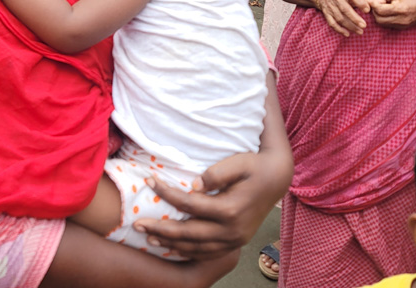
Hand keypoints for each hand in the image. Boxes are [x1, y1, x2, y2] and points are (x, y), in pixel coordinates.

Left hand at [134, 150, 290, 260]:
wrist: (277, 178)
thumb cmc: (255, 166)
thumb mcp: (238, 162)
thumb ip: (216, 174)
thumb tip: (193, 185)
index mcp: (230, 210)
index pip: (190, 204)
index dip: (167, 193)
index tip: (149, 181)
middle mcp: (232, 231)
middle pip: (189, 233)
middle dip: (161, 229)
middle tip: (137, 224)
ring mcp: (235, 240)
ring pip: (197, 248)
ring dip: (172, 244)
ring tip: (149, 238)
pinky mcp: (236, 242)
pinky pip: (208, 252)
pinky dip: (189, 252)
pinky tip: (173, 247)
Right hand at [318, 0, 369, 36]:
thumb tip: (380, 2)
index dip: (360, 3)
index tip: (367, 10)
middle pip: (345, 9)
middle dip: (354, 18)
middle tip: (364, 26)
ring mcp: (330, 7)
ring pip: (339, 18)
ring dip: (350, 26)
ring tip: (360, 32)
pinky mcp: (326, 14)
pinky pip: (332, 23)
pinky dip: (339, 29)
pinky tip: (347, 34)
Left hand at [366, 0, 415, 28]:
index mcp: (399, 9)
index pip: (379, 9)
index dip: (374, 3)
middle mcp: (399, 20)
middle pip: (378, 18)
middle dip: (375, 10)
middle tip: (380, 3)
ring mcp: (399, 26)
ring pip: (380, 23)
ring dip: (378, 14)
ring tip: (384, 7)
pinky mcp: (399, 28)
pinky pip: (386, 25)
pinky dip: (383, 18)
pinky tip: (388, 12)